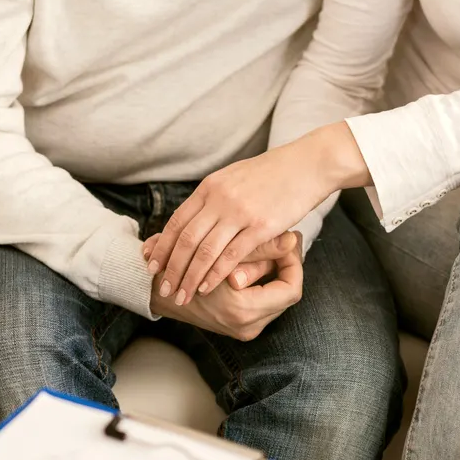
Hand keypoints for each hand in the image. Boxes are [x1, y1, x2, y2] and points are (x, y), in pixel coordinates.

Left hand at [146, 122, 368, 304]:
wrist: (308, 164)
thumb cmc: (273, 174)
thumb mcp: (234, 178)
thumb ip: (213, 197)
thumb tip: (195, 215)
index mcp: (210, 187)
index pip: (177, 221)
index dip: (162, 246)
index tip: (150, 264)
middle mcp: (220, 199)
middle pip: (186, 240)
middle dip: (171, 268)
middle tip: (162, 288)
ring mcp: (240, 212)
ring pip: (204, 251)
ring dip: (189, 277)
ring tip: (181, 295)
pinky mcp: (261, 226)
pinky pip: (231, 255)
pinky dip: (215, 274)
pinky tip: (206, 288)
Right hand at [146, 234, 303, 341]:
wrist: (153, 288)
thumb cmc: (184, 266)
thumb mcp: (224, 253)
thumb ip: (259, 248)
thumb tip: (292, 240)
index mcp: (243, 312)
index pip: (291, 289)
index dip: (293, 264)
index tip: (288, 242)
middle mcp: (246, 326)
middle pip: (284, 294)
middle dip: (283, 266)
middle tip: (283, 241)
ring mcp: (242, 328)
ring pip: (273, 297)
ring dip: (272, 271)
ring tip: (270, 246)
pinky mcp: (237, 324)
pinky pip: (260, 301)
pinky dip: (260, 280)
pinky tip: (257, 259)